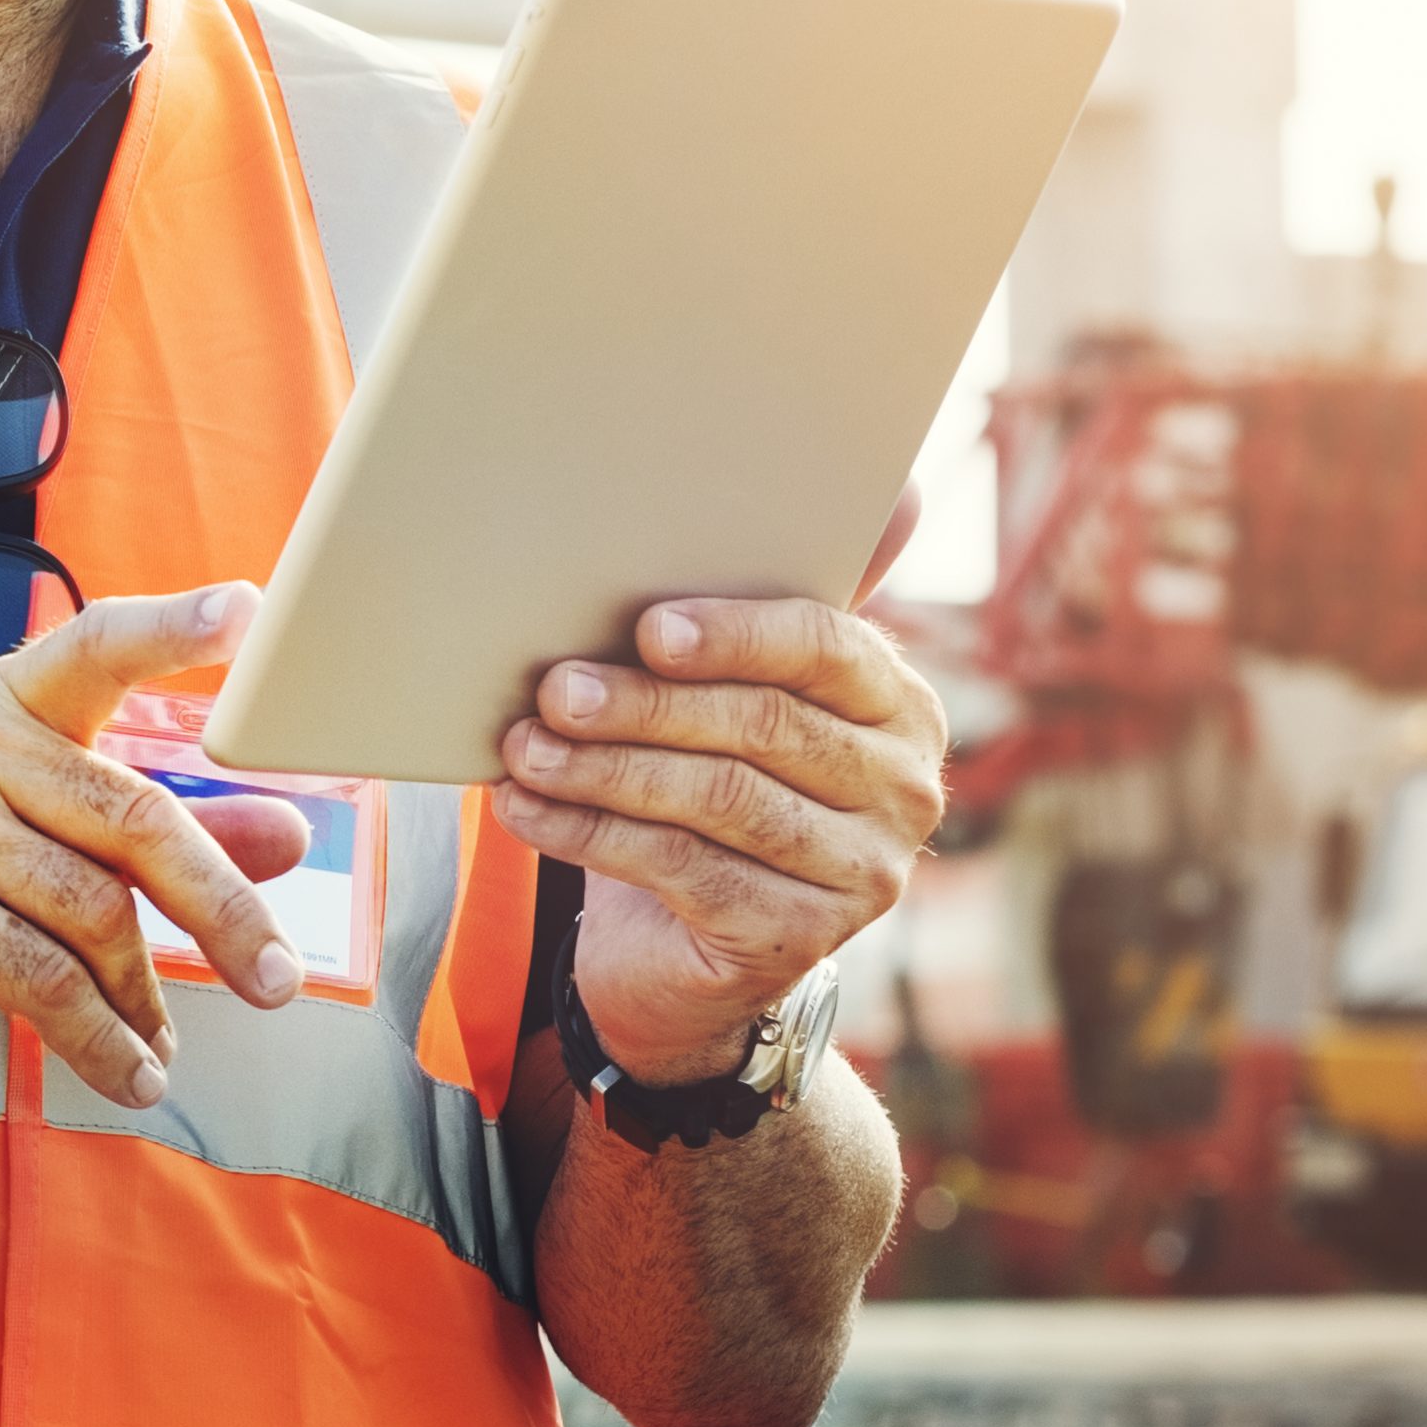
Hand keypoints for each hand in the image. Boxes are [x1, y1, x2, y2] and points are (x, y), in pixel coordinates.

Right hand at [0, 584, 311, 1111]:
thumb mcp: (24, 844)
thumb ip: (149, 835)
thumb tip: (289, 834)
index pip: (94, 646)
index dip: (171, 626)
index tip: (246, 607)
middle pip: (133, 817)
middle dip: (220, 909)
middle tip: (280, 978)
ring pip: (92, 912)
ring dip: (143, 999)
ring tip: (160, 1050)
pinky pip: (41, 977)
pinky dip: (98, 1038)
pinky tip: (124, 1073)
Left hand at [490, 496, 948, 1083]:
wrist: (694, 940)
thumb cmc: (712, 779)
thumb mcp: (740, 696)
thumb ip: (771, 610)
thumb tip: (895, 486)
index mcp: (897, 705)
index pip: (826, 651)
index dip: (735, 635)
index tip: (648, 627)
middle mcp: (903, 789)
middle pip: (763, 728)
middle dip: (645, 703)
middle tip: (553, 688)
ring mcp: (863, 873)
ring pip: (718, 800)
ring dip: (605, 770)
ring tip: (523, 748)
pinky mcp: (800, 940)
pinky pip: (682, 870)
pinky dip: (590, 834)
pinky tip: (526, 809)